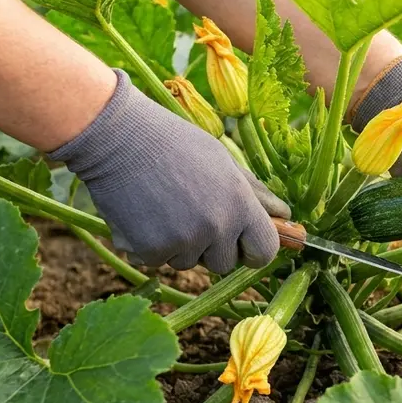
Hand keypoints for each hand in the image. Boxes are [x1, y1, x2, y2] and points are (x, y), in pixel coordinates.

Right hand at [51, 70, 290, 272]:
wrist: (118, 138)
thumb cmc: (174, 144)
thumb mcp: (223, 161)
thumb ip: (254, 192)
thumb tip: (283, 213)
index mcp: (240, 205)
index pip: (264, 252)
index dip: (254, 251)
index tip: (244, 246)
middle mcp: (216, 228)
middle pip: (224, 264)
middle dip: (212, 247)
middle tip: (192, 213)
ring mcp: (182, 242)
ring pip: (189, 262)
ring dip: (179, 244)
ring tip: (164, 206)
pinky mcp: (150, 251)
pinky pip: (158, 260)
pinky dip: (150, 244)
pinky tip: (143, 213)